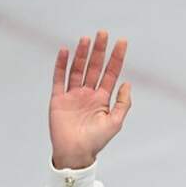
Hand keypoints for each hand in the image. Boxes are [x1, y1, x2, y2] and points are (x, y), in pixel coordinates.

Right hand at [49, 30, 131, 168]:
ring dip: (81, 54)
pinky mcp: (58, 99)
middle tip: (103, 33)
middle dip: (99, 50)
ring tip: (86, 39)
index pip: (111, 73)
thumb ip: (123, 103)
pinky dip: (61, 65)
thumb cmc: (97, 140)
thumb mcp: (115, 121)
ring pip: (77, 69)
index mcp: (103, 98)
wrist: (76, 153)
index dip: (116, 57)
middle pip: (94, 67)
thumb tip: (127, 83)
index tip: (122, 42)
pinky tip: (65, 51)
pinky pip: (59, 79)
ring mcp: (73, 95)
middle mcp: (88, 93)